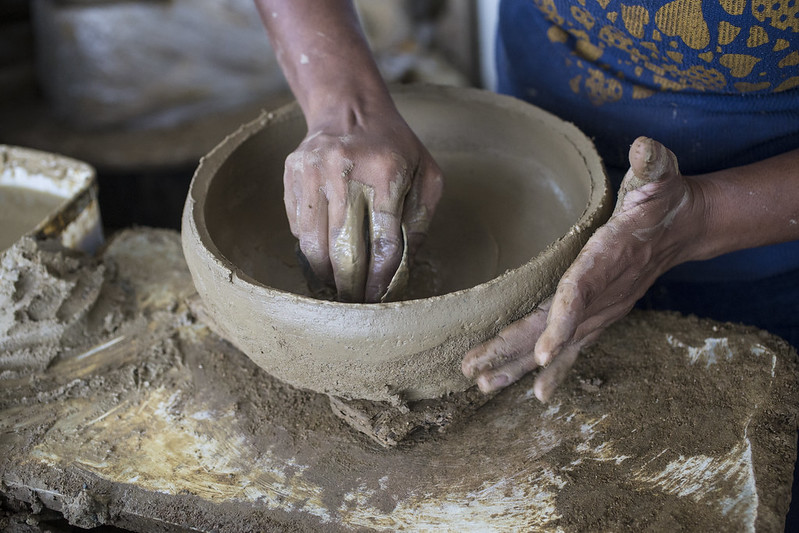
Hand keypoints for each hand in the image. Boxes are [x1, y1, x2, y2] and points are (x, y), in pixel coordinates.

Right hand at [284, 99, 442, 301]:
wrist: (349, 109)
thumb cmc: (395, 148)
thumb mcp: (426, 175)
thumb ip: (419, 220)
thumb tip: (402, 267)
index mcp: (387, 171)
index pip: (383, 241)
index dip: (380, 278)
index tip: (378, 299)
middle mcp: (345, 170)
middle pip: (344, 249)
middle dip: (350, 285)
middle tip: (355, 303)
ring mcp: (313, 172)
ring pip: (314, 244)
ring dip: (325, 274)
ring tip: (336, 287)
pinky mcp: (292, 176)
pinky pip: (298, 228)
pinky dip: (310, 249)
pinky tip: (323, 256)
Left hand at [462, 137, 702, 400]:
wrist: (685, 228)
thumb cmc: (664, 198)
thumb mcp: (660, 174)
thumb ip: (651, 164)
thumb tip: (644, 148)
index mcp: (610, 258)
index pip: (581, 292)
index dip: (562, 322)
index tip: (541, 354)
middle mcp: (604, 293)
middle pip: (554, 328)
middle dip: (514, 351)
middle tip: (473, 371)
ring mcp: (602, 309)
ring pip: (558, 343)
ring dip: (518, 364)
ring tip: (483, 384)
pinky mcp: (600, 315)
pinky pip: (574, 346)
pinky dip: (553, 369)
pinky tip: (534, 391)